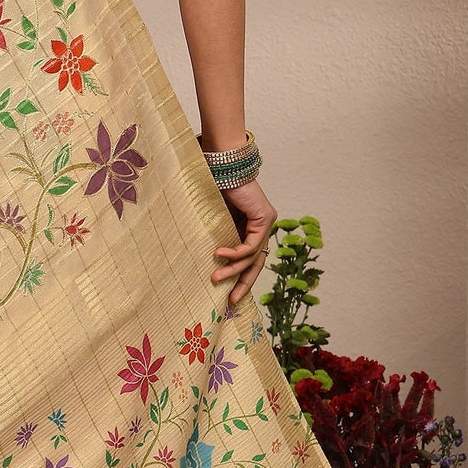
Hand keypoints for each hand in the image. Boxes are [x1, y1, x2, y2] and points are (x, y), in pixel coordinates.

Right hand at [211, 176, 276, 305]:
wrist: (221, 165)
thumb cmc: (212, 189)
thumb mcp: (212, 222)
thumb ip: (215, 238)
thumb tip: (201, 263)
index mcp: (249, 229)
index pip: (249, 260)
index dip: (239, 279)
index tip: (228, 296)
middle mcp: (261, 228)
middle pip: (255, 264)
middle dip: (243, 284)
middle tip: (231, 301)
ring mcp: (266, 223)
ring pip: (252, 257)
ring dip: (233, 270)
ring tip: (215, 278)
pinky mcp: (265, 218)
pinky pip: (251, 244)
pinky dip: (235, 252)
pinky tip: (220, 255)